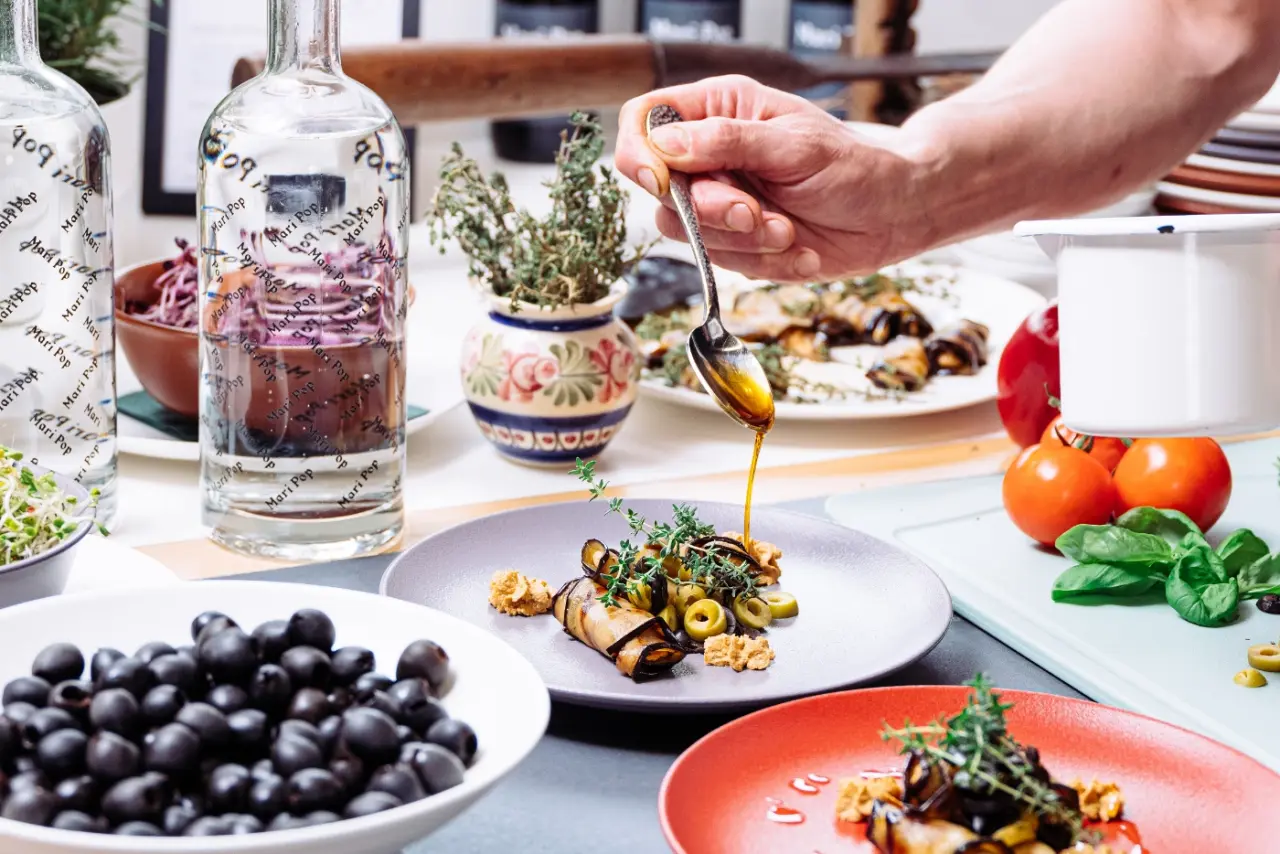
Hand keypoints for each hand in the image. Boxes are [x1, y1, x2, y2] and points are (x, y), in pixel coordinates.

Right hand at [614, 75, 940, 281]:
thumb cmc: (853, 168)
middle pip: (660, 190)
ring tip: (788, 229)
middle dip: (709, 210)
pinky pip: (721, 263)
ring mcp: (719, 203)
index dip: (640, 153)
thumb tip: (666, 145)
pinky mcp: (735, 243)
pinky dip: (763, 262)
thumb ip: (727, 142)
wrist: (893, 216)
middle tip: (753, 211)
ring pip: (687, 233)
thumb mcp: (793, 145)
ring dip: (742, 238)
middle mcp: (710, 156)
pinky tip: (798, 247)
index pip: (644, 122)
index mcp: (718, 111)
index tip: (664, 181)